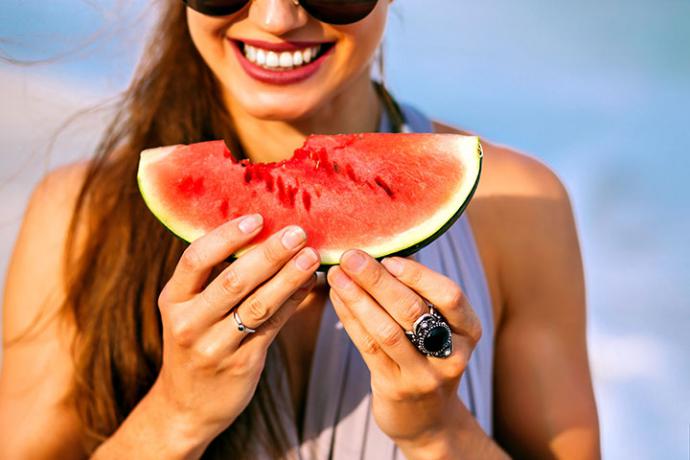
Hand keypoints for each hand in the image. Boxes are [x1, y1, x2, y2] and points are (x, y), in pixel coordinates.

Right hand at [150, 214, 319, 449]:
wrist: (187, 406)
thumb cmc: (195, 342)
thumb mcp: (190, 309)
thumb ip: (215, 276)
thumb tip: (260, 230)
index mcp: (174, 300)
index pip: (195, 260)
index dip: (226, 236)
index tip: (257, 218)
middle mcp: (189, 323)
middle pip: (233, 281)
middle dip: (269, 254)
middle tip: (298, 232)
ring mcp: (214, 347)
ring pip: (258, 305)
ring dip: (289, 277)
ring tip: (312, 256)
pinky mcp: (241, 364)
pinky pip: (273, 327)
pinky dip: (294, 302)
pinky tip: (310, 284)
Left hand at [327, 251, 482, 454]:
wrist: (426, 420)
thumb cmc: (428, 357)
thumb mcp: (438, 328)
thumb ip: (419, 293)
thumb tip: (386, 248)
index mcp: (468, 331)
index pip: (450, 296)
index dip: (418, 275)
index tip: (388, 257)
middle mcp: (451, 354)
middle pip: (412, 311)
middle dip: (378, 280)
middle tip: (352, 256)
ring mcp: (424, 376)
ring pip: (386, 330)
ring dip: (358, 298)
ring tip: (336, 274)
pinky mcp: (396, 388)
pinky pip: (368, 347)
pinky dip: (350, 318)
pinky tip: (337, 298)